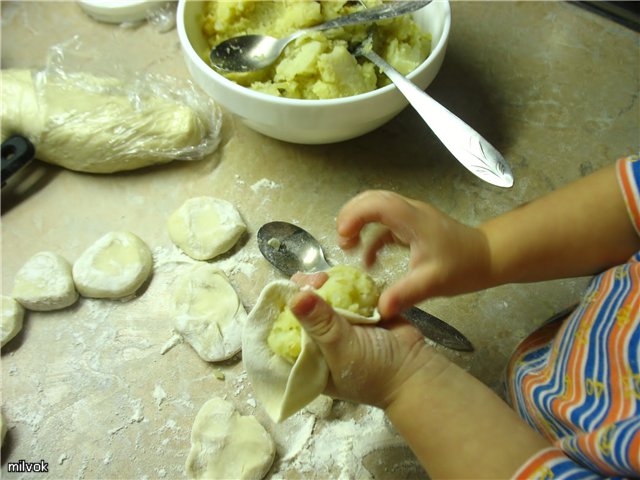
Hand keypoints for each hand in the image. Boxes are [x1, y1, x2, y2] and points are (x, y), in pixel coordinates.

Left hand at [289, 273, 444, 408]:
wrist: (416, 371)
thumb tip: (296, 296)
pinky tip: (341, 274)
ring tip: (324, 277)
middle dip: (304, 293)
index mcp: (308, 359)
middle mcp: (321, 342)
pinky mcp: (360, 314)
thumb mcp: (341, 349)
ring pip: (324, 300)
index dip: (282, 311)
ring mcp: (341, 327)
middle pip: (303, 312)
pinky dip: (344, 283)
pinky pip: (347, 295)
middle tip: (314, 281)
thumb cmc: (374, 371)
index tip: (286, 290)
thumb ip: (320, 323)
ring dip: (323, 286)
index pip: (284, 333)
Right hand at [336, 190, 490, 317]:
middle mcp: (410, 212)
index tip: (343, 236)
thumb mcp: (432, 283)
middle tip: (340, 240)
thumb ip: (404, 293)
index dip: (355, 215)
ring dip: (359, 222)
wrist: (488, 258)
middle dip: (351, 215)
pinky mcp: (412, 226)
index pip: (378, 204)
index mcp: (413, 219)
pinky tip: (366, 259)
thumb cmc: (462, 266)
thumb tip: (379, 309)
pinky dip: (370, 236)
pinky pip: (384, 223)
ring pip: (377, 207)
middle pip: (372, 198)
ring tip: (347, 246)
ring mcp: (411, 217)